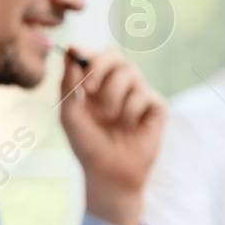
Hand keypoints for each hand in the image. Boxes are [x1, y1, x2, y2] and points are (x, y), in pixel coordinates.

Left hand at [58, 46, 166, 224]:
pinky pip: (143, 94)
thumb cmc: (88, 145)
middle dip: (100, 66)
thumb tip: (71, 53)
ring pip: (129, 71)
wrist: (108, 172)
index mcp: (96, 84)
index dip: (86, 52)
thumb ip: (68, 85)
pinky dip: (130, 110)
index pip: (94, 56)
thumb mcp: (70, 115)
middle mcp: (118, 85)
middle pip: (115, 55)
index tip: (75, 53)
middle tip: (89, 88)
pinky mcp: (156, 107)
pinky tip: (128, 127)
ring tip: (109, 117)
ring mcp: (139, 94)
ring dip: (113, 94)